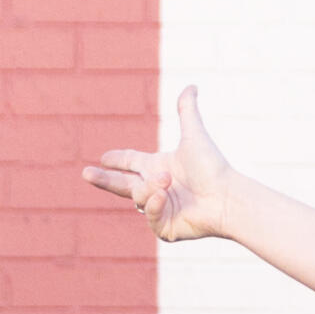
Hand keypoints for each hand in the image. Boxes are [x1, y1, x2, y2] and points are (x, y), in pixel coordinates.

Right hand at [81, 83, 233, 240]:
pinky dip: (153, 204)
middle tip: (86, 173)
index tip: (104, 157)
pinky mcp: (165, 227)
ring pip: (137, 196)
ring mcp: (160, 208)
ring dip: (148, 187)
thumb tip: (191, 86)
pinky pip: (148, 215)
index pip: (132, 162)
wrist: (228, 197)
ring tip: (166, 182)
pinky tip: (164, 197)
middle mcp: (157, 187)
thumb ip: (187, 111)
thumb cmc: (214, 168)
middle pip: (122, 184)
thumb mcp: (194, 135)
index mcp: (159, 166)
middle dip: (103, 179)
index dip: (117, 159)